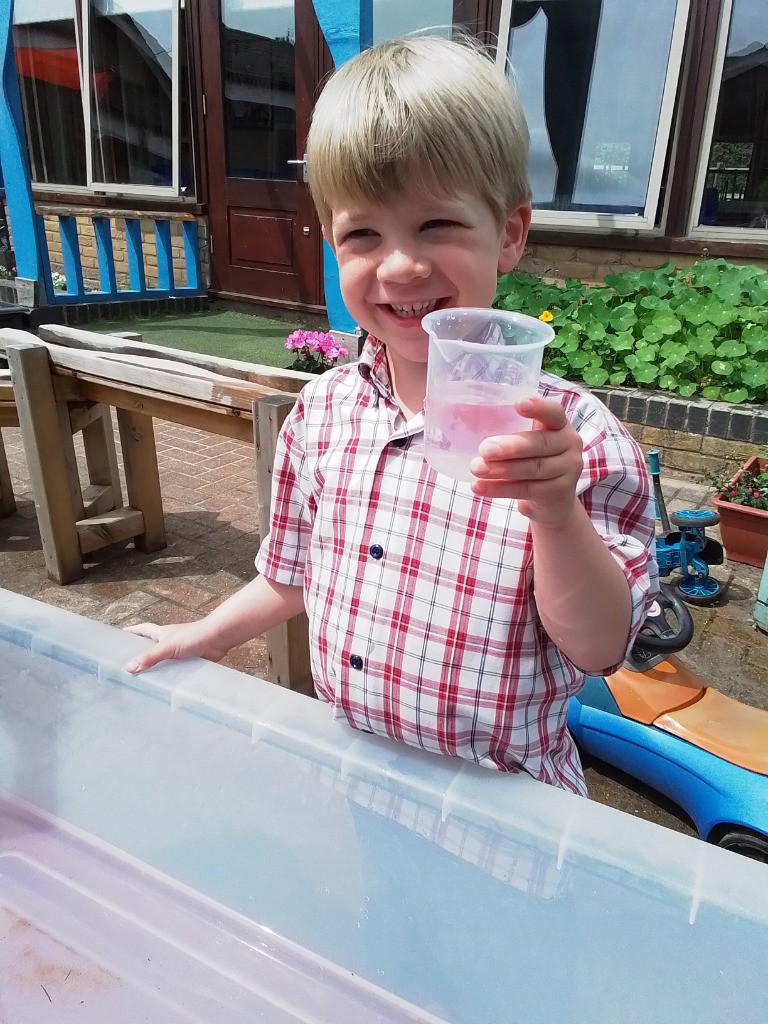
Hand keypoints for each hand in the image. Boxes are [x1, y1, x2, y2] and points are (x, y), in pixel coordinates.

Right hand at [124, 620, 230, 673]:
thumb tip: (129, 668)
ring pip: (164, 659)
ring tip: (144, 680)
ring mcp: (180, 651)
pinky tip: (166, 685)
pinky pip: (177, 669)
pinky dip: (171, 675)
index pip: (142, 630)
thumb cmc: (194, 636)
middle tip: (128, 663)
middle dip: (141, 652)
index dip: (132, 632)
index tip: (120, 635)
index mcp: (162, 633)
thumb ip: (150, 657)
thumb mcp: (168, 647)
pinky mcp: (190, 660)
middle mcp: (170, 641)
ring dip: (157, 666)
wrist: (218, 638)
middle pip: (152, 645)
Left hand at [469, 396, 582, 526]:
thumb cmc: (534, 462)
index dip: (538, 408)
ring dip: (501, 470)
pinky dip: (499, 489)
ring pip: (532, 469)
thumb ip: (513, 432)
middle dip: (510, 447)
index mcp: (560, 426)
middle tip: (484, 449)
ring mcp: (567, 471)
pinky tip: (479, 487)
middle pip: (539, 444)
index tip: (518, 404)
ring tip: (476, 468)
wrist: (554, 502)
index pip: (554, 413)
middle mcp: (570, 446)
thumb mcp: (530, 444)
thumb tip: (470, 424)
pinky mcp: (558, 493)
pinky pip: (525, 490)